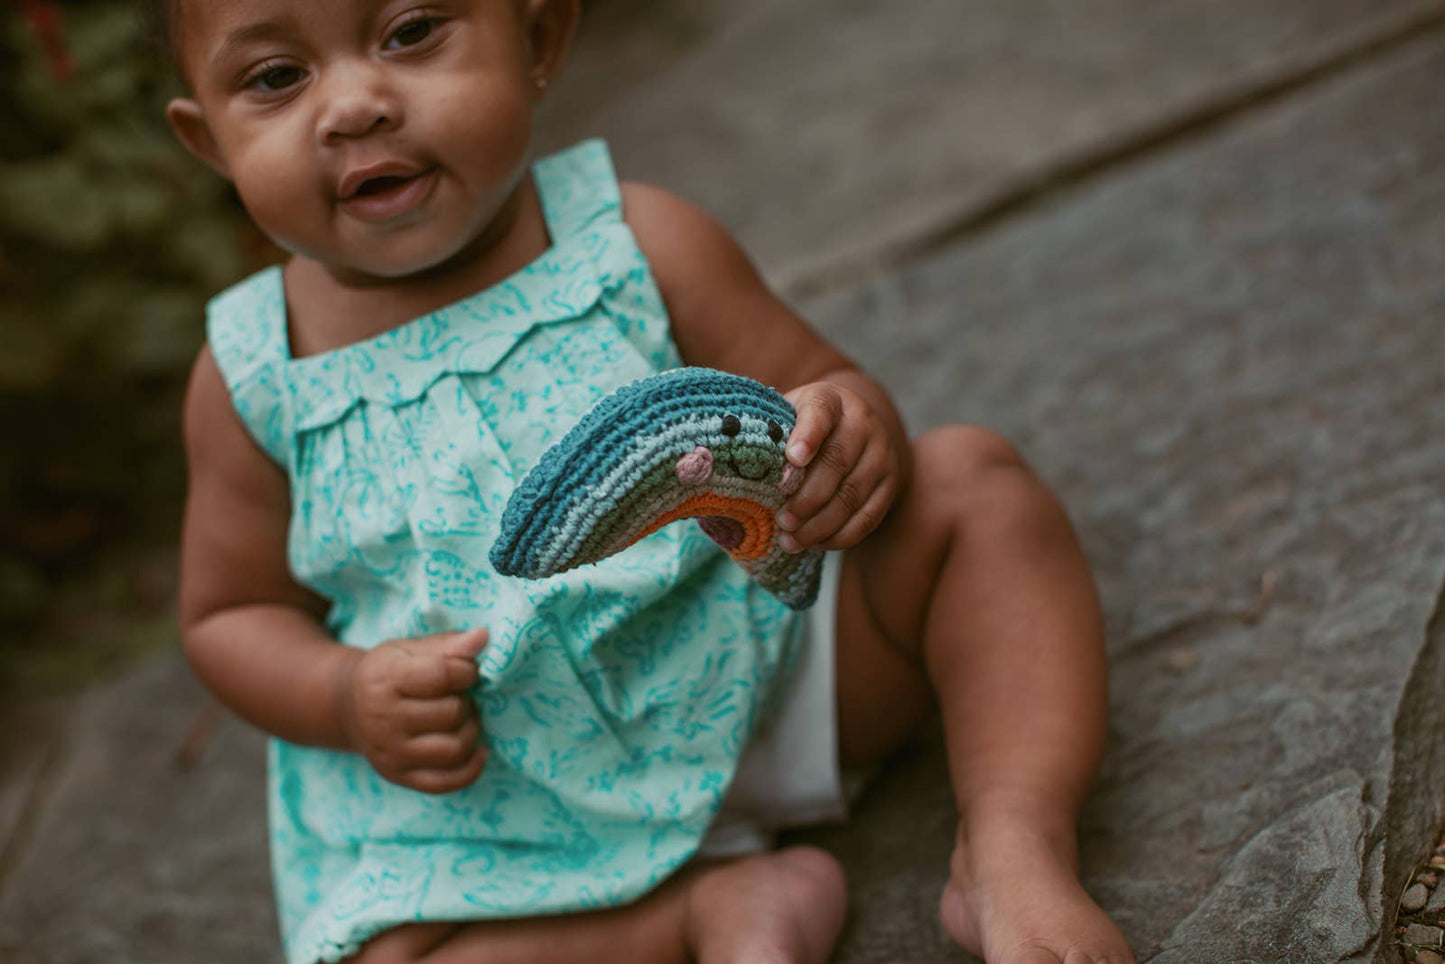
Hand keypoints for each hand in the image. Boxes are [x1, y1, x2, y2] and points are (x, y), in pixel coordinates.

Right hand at [338, 627, 488, 793]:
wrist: (349, 707)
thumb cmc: (388, 672)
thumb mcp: (410, 649)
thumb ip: (448, 644)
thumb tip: (483, 637)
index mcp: (383, 680)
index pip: (442, 675)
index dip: (467, 670)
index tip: (466, 670)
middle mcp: (381, 720)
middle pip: (451, 713)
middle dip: (466, 701)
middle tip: (459, 695)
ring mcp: (389, 754)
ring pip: (453, 750)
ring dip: (470, 731)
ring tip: (462, 719)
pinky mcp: (398, 777)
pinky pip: (445, 783)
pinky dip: (470, 768)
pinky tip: (477, 749)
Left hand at [778, 382, 901, 551]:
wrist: (855, 429)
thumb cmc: (804, 427)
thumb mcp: (787, 416)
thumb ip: (772, 436)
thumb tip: (740, 468)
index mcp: (831, 400)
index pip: (820, 411)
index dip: (807, 435)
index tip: (792, 459)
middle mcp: (863, 423)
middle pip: (837, 462)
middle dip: (807, 498)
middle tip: (783, 521)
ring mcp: (882, 454)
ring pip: (853, 495)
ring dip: (820, 524)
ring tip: (791, 540)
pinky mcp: (891, 484)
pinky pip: (868, 517)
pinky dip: (840, 536)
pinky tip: (815, 543)